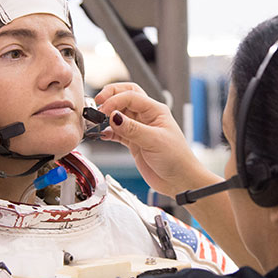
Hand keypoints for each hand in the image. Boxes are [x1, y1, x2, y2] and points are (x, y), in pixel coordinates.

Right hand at [95, 82, 215, 196]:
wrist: (180, 181)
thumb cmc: (177, 159)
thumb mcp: (154, 141)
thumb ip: (132, 129)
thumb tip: (114, 116)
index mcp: (155, 110)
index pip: (131, 96)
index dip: (115, 100)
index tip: (104, 110)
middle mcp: (147, 117)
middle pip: (125, 96)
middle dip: (110, 96)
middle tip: (97, 103)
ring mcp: (139, 129)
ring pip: (119, 114)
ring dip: (107, 115)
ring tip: (97, 121)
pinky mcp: (134, 142)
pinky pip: (117, 132)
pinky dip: (108, 132)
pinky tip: (102, 135)